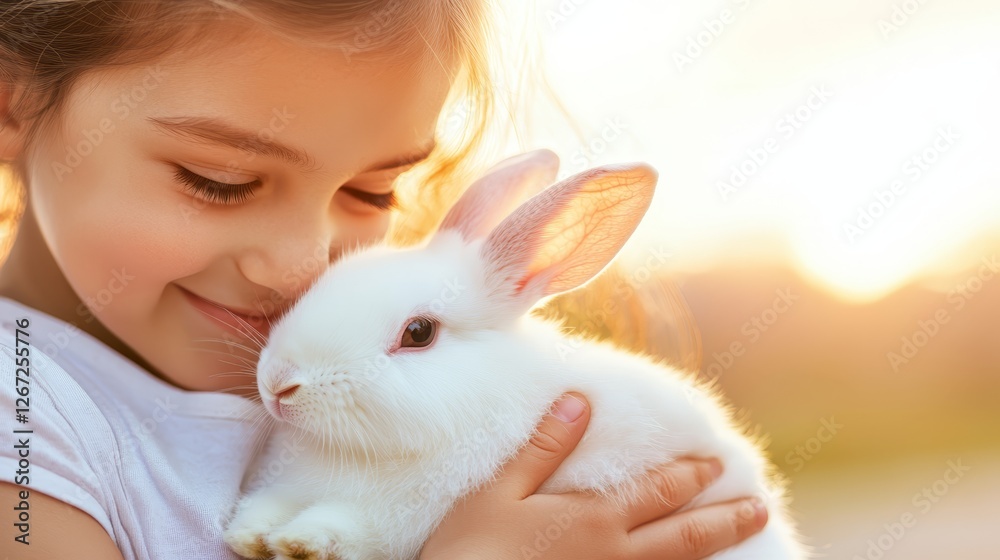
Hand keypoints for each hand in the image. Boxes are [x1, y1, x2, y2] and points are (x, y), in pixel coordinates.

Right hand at [419, 392, 767, 559]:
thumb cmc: (470, 550)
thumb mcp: (498, 491)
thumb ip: (544, 447)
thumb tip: (580, 401)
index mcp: (592, 518)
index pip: (658, 492)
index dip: (692, 476)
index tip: (718, 464)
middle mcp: (614, 555)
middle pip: (685, 535)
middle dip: (725, 519)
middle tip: (758, 508)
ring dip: (714, 551)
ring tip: (744, 538)